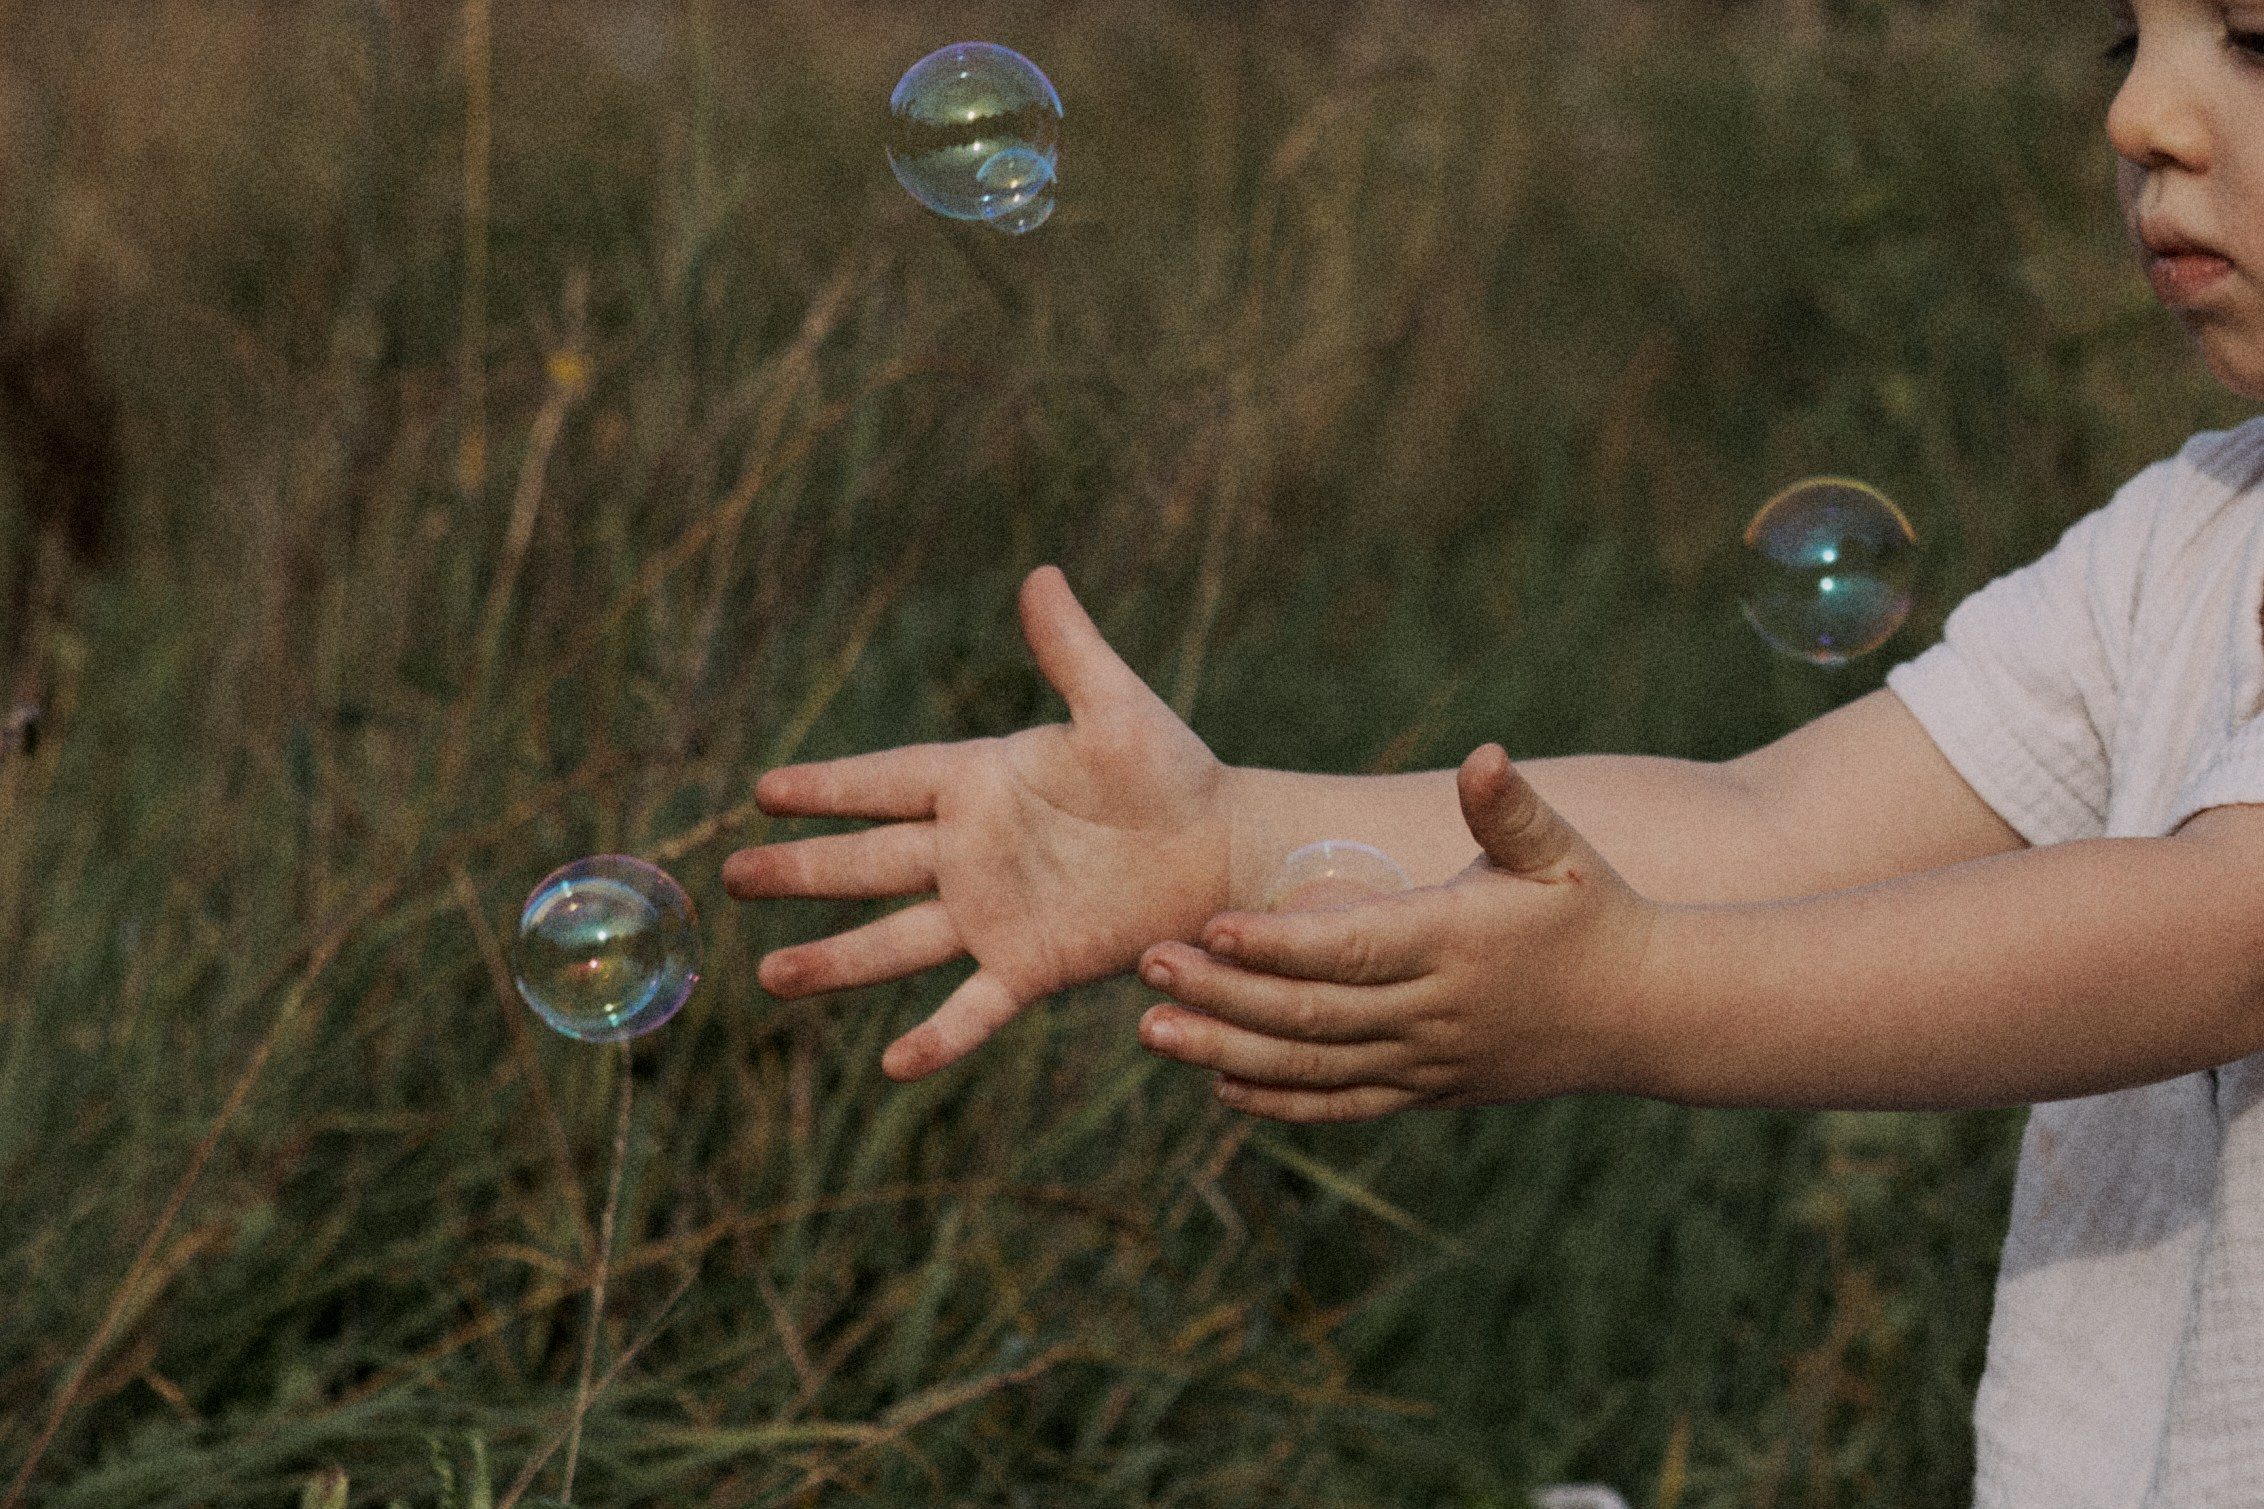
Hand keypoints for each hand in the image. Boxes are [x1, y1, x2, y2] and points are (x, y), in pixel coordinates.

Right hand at [724, 567, 1233, 1081]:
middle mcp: (972, 851)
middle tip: (731, 878)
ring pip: (896, 940)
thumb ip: (1069, 649)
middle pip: (868, 862)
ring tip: (770, 979)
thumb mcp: (1117, 706)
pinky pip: (975, 1006)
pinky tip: (893, 1067)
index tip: (763, 791)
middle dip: (800, 870)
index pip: (885, 783)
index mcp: (981, 782)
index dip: (826, 787)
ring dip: (835, 960)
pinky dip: (939, 1037)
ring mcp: (995, 913)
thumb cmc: (1173, 771)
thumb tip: (1039, 575)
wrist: (1224, 851)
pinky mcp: (1032, 965)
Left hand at [1133, 745, 1658, 1121]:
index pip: (1352, 948)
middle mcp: (1436, 1012)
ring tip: (1153, 1033)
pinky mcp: (1430, 1092)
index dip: (1279, 944)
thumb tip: (1485, 755)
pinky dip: (1281, 1101)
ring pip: (1316, 1067)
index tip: (1212, 928)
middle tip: (1145, 968)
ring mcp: (1430, 1061)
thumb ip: (1509, 805)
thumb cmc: (1592, 911)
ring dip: (1229, 1051)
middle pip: (1313, 1014)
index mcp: (1457, 942)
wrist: (1645, 1013)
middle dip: (1223, 995)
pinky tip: (1219, 1086)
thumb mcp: (1560, 850)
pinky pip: (1345, 1105)